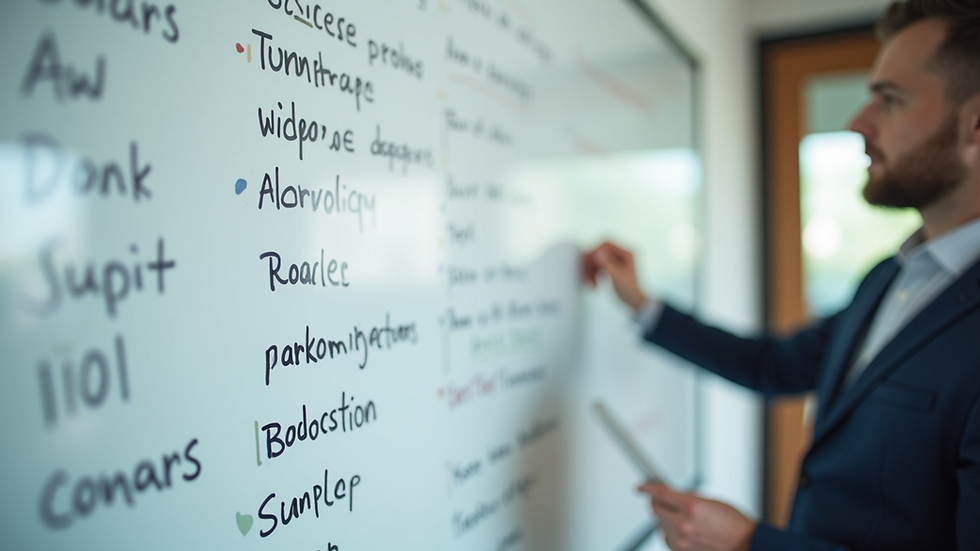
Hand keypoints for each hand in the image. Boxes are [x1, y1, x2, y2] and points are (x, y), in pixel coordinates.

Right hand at [582, 241, 648, 312]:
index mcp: (626, 253)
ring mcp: (615, 260)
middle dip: (591, 263)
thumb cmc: (630, 290)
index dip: (595, 251)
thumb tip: (597, 253)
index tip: (589, 261)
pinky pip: (597, 265)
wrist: (633, 301)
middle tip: (587, 274)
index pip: (606, 244)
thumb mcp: (618, 276)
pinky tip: (594, 282)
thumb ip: (607, 264)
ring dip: (591, 270)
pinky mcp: (611, 267)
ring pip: (597, 259)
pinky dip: (593, 273)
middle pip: (599, 251)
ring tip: (590, 282)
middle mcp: (621, 255)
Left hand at [638, 483, 755, 550]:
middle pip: (655, 509)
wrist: (745, 544)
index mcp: (692, 507)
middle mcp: (684, 525)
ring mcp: (682, 541)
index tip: (641, 487)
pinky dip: (669, 532)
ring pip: (659, 524)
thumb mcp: (710, 501)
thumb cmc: (732, 524)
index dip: (647, 488)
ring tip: (682, 518)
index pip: (661, 493)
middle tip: (664, 501)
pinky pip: (666, 538)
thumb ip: (687, 497)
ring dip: (665, 518)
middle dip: (658, 503)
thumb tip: (670, 494)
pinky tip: (682, 530)